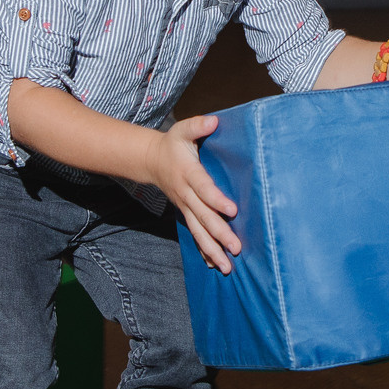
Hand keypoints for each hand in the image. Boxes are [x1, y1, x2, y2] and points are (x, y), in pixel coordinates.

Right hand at [148, 114, 239, 272]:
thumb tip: (214, 120)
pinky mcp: (186, 214)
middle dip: (219, 234)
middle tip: (236, 248)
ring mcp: (185, 207)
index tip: (232, 210)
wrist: (151, 161)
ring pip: (198, 231)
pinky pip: (194, 235)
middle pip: (203, 217)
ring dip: (212, 250)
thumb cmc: (173, 144)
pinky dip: (203, 251)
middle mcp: (186, 194)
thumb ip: (198, 125)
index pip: (203, 188)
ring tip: (228, 267)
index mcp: (188, 174)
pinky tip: (214, 265)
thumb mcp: (183, 130)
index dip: (216, 200)